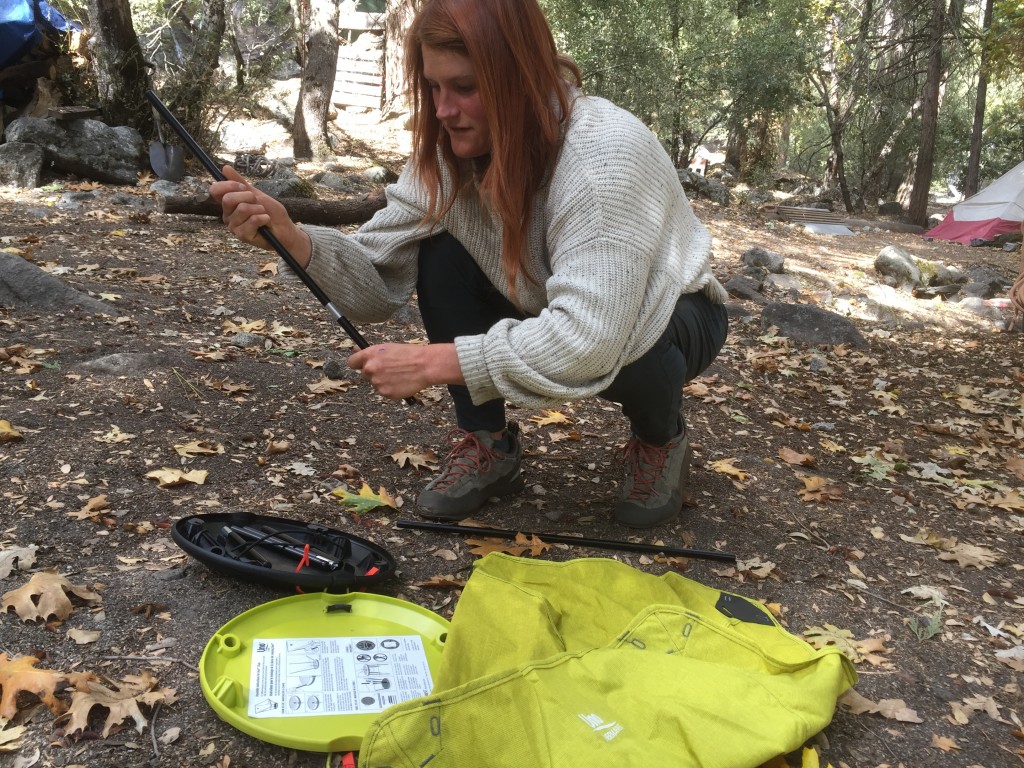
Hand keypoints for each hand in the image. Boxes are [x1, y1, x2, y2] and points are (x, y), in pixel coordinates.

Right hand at [208, 165, 310, 265]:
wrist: (284, 228)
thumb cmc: (270, 212)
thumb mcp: (256, 193)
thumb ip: (240, 182)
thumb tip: (225, 168)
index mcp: (228, 204)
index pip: (215, 190)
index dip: (228, 185)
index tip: (242, 186)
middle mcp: (228, 215)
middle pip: (228, 199)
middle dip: (249, 197)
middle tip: (258, 203)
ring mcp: (234, 226)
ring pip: (242, 209)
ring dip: (259, 209)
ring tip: (263, 214)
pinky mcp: (242, 235)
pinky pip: (252, 220)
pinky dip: (263, 218)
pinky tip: (265, 222)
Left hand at [348, 343, 462, 399]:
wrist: (425, 366)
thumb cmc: (409, 354)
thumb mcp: (387, 348)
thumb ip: (371, 352)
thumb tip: (356, 349)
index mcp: (370, 355)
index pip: (352, 362)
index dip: (358, 363)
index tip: (362, 365)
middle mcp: (370, 369)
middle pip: (364, 374)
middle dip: (374, 372)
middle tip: (389, 369)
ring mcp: (377, 382)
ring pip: (375, 383)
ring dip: (383, 381)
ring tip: (399, 375)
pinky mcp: (385, 393)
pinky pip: (384, 392)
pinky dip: (391, 389)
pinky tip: (401, 382)